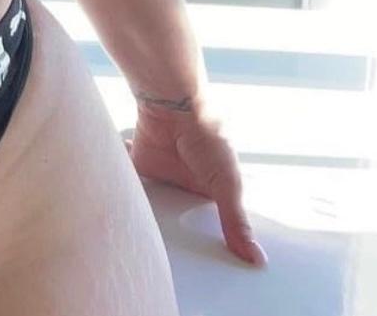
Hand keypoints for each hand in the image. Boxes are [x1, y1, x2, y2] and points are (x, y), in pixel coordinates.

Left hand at [124, 97, 267, 267]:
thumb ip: (235, 222)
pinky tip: (119, 214)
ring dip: (145, 214)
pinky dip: (121, 191)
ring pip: (151, 202)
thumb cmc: (208, 138)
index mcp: (209, 189)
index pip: (204, 223)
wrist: (174, 106)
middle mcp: (183, 183)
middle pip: (175, 215)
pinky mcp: (138, 165)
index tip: (200, 270)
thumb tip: (257, 259)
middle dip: (171, 231)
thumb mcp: (227, 184)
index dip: (201, 242)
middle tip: (163, 265)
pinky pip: (128, 183)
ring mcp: (160, 174)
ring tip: (139, 247)